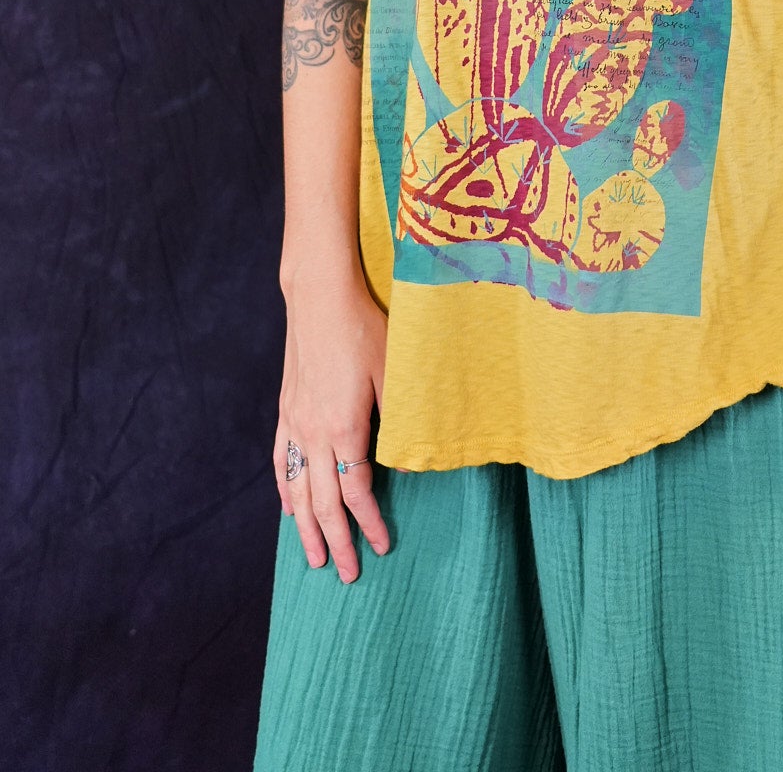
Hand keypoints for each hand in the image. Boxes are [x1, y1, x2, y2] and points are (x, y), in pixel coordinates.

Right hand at [275, 268, 391, 580]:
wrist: (320, 297)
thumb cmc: (363, 329)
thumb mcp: (394, 372)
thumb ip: (400, 421)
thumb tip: (410, 467)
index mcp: (344, 428)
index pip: (356, 491)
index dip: (369, 522)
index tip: (382, 546)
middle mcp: (314, 432)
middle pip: (323, 502)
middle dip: (336, 541)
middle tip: (347, 574)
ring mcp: (295, 422)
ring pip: (297, 490)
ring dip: (305, 528)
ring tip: (313, 559)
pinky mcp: (286, 408)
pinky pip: (281, 461)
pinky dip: (285, 491)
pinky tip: (288, 509)